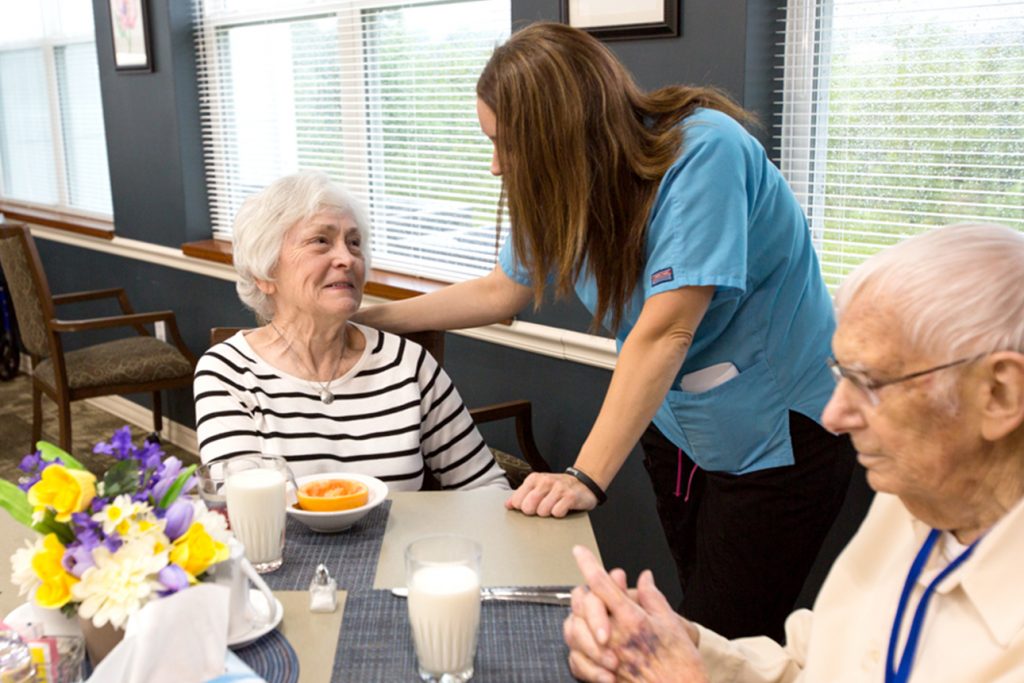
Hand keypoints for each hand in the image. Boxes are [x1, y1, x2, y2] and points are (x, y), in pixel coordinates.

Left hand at [505, 472, 596, 516]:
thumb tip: (508, 504)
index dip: (522, 508)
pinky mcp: (570, 497)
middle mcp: (545, 481)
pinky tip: (563, 508)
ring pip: (542, 511)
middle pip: (528, 507)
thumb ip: (522, 495)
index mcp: (534, 479)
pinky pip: (557, 513)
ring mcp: (558, 488)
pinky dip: (560, 514)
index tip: (529, 507)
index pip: (517, 500)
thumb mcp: (538, 487)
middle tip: (543, 507)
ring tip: (554, 506)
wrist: (584, 483)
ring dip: (548, 513)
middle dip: (534, 512)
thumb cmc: (558, 488)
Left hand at [568, 546, 706, 682]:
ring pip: (574, 630)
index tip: (579, 551)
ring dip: (576, 618)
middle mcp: (615, 637)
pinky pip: (576, 660)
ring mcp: (605, 656)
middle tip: (588, 588)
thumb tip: (645, 577)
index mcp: (633, 619)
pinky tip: (584, 643)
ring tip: (585, 614)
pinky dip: (576, 649)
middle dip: (582, 591)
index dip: (588, 563)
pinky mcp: (602, 676)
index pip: (602, 583)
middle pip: (583, 604)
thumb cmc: (682, 664)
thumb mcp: (672, 624)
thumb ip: (653, 597)